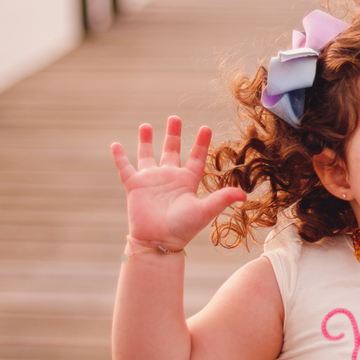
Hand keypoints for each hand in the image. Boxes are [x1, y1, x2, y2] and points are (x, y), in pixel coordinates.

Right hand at [111, 117, 246, 247]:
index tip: (206, 128)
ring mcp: (151, 181)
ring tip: (146, 125)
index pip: (196, 158)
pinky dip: (119, 157)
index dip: (201, 143)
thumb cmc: (182, 228)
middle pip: (171, 150)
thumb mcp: (204, 211)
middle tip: (175, 118)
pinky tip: (114, 144)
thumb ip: (221, 199)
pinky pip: (125, 168)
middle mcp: (169, 178)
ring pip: (147, 155)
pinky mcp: (134, 186)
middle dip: (173, 134)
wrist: (158, 242)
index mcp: (187, 181)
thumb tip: (244, 195)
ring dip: (146, 140)